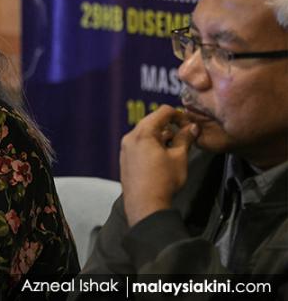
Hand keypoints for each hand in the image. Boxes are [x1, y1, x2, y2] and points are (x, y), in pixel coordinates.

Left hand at [120, 105, 198, 225]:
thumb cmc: (163, 181)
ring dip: (161, 136)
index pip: (162, 112)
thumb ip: (185, 138)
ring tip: (176, 147)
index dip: (179, 114)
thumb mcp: (179, 157)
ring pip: (145, 134)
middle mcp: (130, 137)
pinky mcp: (125, 159)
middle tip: (185, 134)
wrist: (145, 205)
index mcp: (143, 133)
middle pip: (152, 121)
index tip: (189, 124)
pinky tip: (163, 156)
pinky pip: (139, 145)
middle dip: (170, 125)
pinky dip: (152, 145)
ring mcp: (125, 148)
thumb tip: (192, 127)